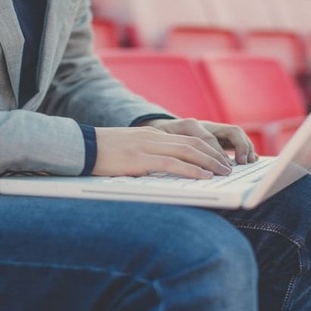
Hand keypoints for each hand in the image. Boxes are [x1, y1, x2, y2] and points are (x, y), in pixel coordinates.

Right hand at [92, 119, 256, 178]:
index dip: (207, 148)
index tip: (220, 158)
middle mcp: (154, 137)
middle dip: (214, 154)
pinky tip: (204, 176)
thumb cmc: (102, 153)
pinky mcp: (141, 158)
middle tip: (229, 166)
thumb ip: (147, 157)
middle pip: (193, 143)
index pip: (187, 139)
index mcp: (152, 135)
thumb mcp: (129, 152)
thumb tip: (163, 171)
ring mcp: (148, 146)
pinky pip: (173, 163)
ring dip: (209, 162)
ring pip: (188, 151)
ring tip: (223, 171)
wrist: (81, 147)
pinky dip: (192, 170)